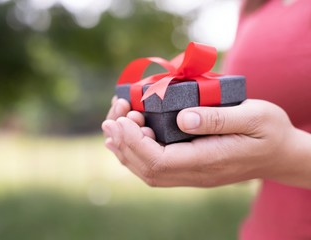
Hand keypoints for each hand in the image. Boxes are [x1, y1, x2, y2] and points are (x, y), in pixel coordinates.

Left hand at [102, 98, 310, 187]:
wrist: (280, 154)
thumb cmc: (269, 132)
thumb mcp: (253, 117)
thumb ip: (218, 118)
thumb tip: (181, 119)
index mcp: (208, 161)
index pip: (158, 161)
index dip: (134, 141)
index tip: (122, 118)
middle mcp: (194, 172)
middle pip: (145, 168)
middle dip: (123, 142)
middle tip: (113, 115)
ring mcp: (191, 172)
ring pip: (147, 169)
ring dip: (126, 146)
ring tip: (115, 121)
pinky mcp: (189, 166)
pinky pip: (155, 165)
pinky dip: (136, 150)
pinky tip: (126, 136)